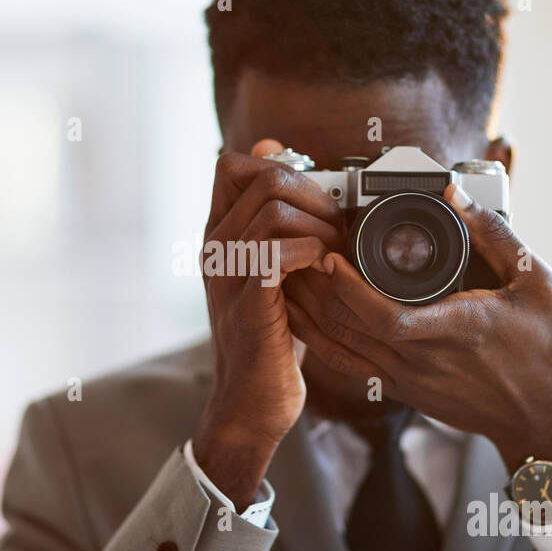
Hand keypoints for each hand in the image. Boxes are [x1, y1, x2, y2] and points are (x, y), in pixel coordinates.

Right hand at [192, 139, 344, 507]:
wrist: (253, 402)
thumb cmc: (271, 337)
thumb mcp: (273, 271)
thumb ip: (276, 219)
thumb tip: (272, 148)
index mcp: (218, 235)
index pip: (230, 165)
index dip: (277, 166)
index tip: (311, 198)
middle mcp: (214, 247)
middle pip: (261, 177)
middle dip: (314, 194)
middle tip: (337, 227)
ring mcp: (227, 273)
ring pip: (273, 208)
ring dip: (320, 223)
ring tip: (337, 250)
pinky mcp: (248, 301)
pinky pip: (280, 250)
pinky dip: (314, 251)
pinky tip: (326, 270)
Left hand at [282, 181, 551, 471]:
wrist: (537, 415)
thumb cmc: (540, 347)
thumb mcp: (535, 283)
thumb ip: (495, 235)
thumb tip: (456, 194)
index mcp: (455, 328)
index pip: (387, 316)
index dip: (349, 289)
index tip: (328, 256)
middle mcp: (422, 358)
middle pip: (349, 327)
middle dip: (316, 289)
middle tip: (299, 250)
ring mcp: (405, 379)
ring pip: (340, 347)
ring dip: (311, 312)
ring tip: (291, 275)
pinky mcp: (398, 390)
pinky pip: (347, 364)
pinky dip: (319, 339)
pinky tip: (303, 315)